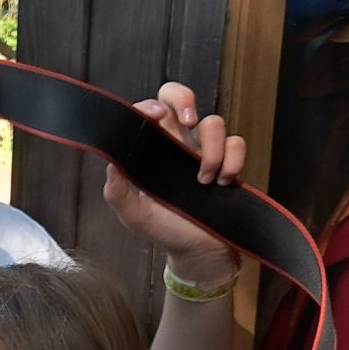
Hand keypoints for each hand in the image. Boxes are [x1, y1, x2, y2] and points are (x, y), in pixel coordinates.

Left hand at [103, 81, 246, 283]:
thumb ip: (118, 192)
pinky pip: (236, 143)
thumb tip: (112, 165)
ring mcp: (204, 150)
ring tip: (204, 181)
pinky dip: (232, 160)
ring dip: (211, 149)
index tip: (155, 116)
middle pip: (179, 98)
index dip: (150, 105)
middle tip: (188, 120)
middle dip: (185, 98)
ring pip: (213, 122)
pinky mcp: (228, 162)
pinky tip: (223, 182)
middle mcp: (177, 143)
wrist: (198, 251)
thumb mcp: (134, 215)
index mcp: (151, 149)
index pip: (149, 112)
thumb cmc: (164, 229)